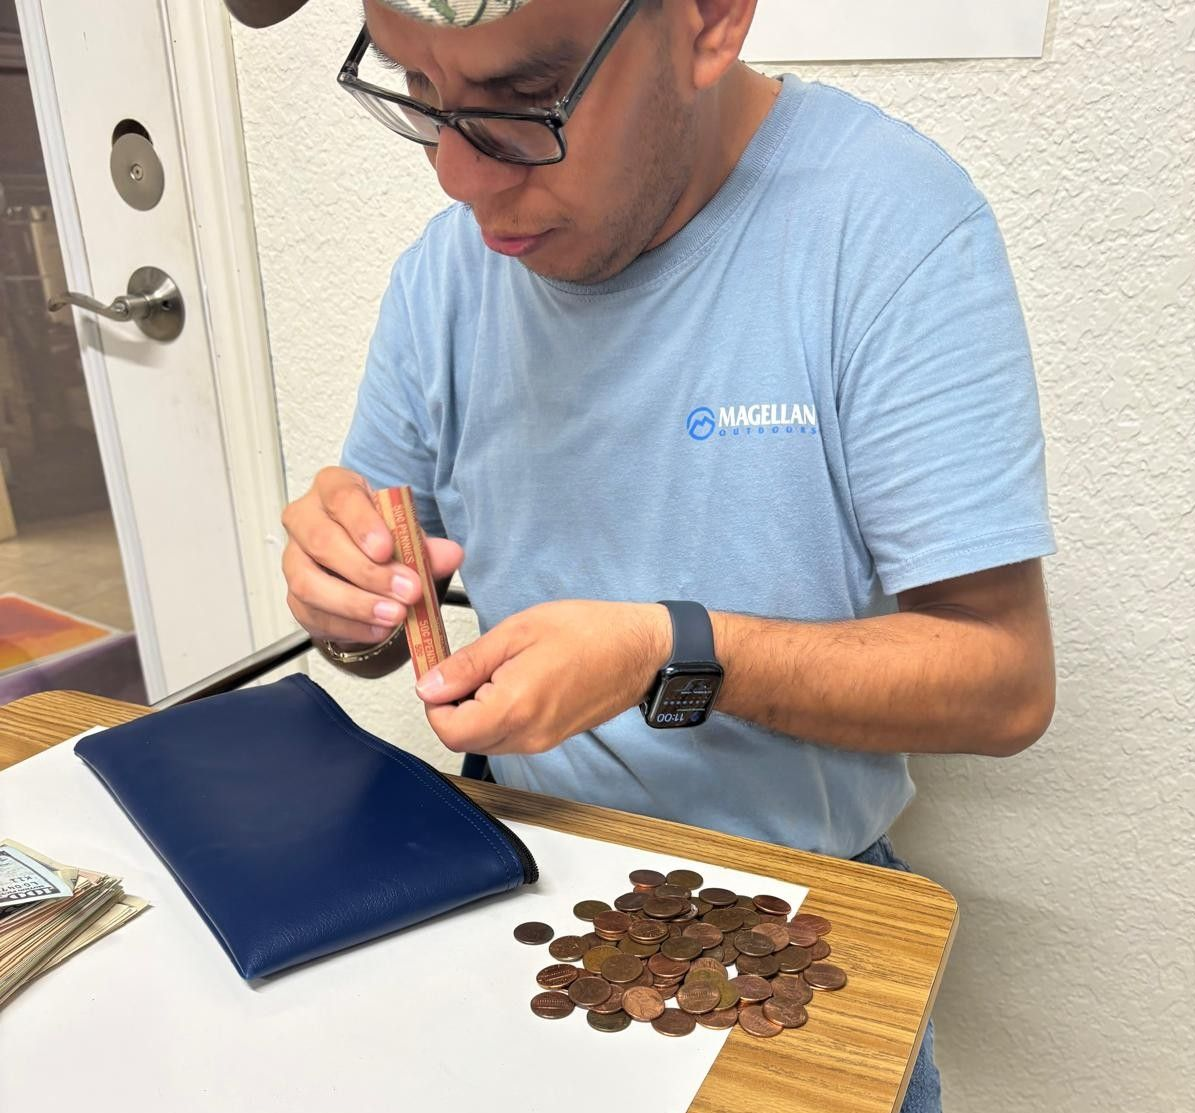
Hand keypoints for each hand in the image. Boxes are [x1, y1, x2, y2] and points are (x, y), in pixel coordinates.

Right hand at [280, 467, 462, 644]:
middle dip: (368, 572)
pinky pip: (313, 615)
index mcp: (333, 489)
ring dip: (356, 604)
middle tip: (407, 590)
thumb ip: (426, 544)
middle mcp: (305, 520)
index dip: (363, 524)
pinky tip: (379, 629)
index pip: (340, 497)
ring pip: (309, 583)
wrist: (362, 563)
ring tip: (395, 615)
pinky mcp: (295, 597)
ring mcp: (294, 559)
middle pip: (322, 542)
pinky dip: (350, 626)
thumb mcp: (406, 533)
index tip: (387, 549)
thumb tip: (451, 555)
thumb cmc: (380, 536)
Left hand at [415, 600, 670, 755]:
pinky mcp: (550, 739)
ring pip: (484, 741)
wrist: (640, 650)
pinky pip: (507, 737)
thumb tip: (428, 686)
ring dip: (475, 712)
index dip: (434, 703)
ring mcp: (540, 742)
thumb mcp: (517, 632)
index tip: (441, 673)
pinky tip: (513, 682)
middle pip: (463, 739)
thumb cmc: (588, 632)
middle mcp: (526, 735)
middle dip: (453, 707)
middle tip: (467, 667)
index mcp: (514, 707)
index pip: (447, 731)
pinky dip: (497, 715)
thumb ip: (468, 663)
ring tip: (495, 670)